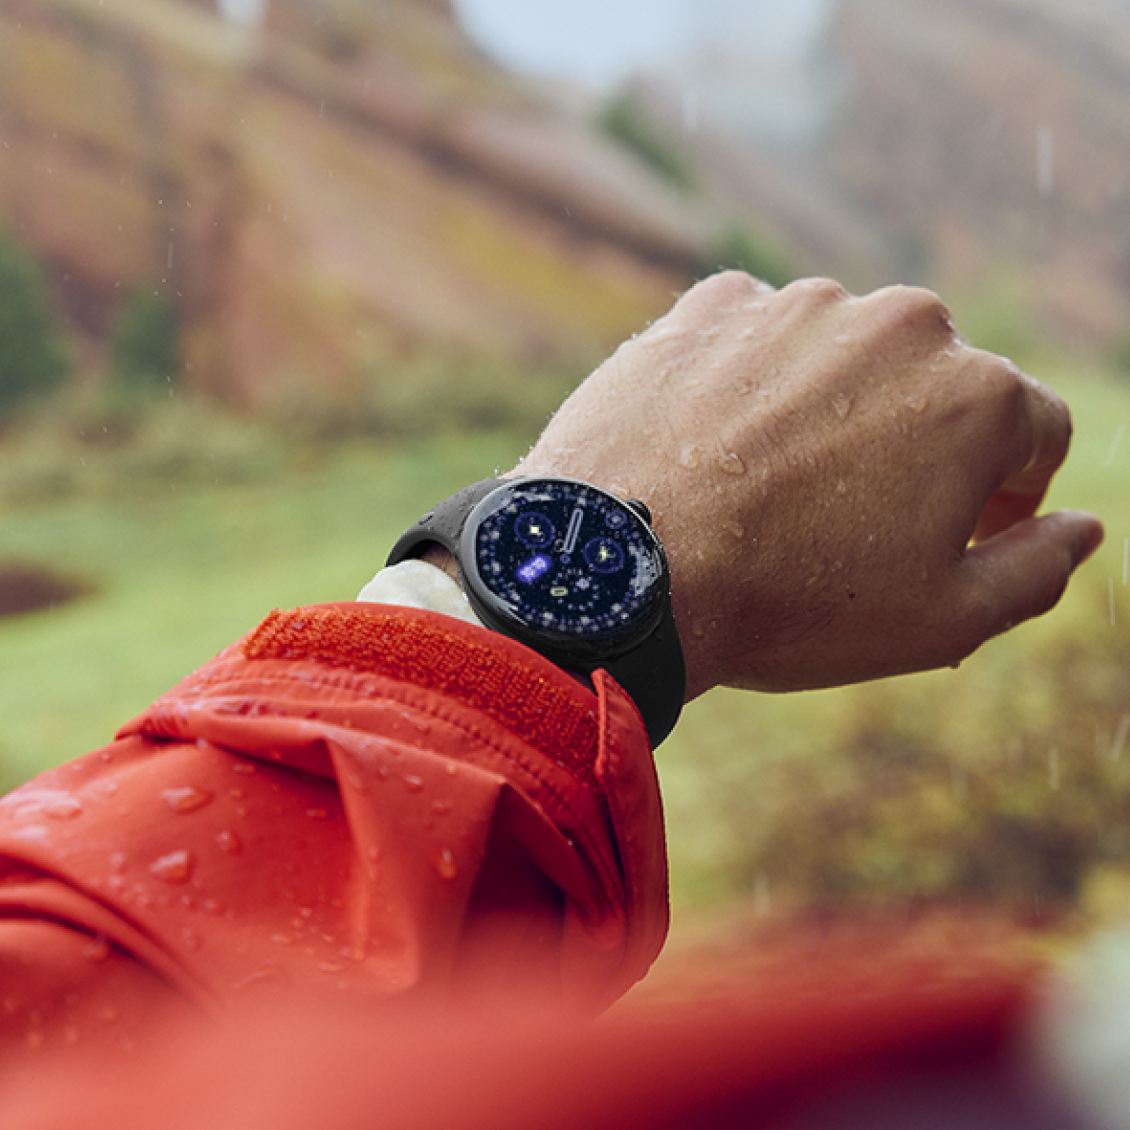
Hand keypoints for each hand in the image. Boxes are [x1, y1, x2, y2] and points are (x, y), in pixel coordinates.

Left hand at [515, 272, 1103, 700]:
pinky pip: (755, 340)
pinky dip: (751, 384)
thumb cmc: (787, 606)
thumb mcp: (940, 620)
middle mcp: (897, 323)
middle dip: (921, 449)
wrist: (618, 575)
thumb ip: (1035, 568)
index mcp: (976, 393)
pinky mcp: (710, 305)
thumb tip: (1083, 527)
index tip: (968, 529)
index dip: (1011, 490)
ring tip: (776, 490)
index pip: (1035, 430)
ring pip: (842, 359)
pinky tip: (719, 446)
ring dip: (831, 412)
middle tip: (860, 519)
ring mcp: (795, 304)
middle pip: (938, 386)